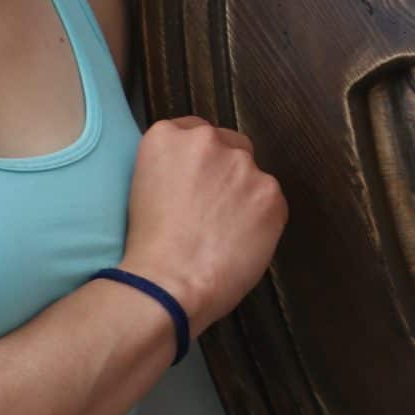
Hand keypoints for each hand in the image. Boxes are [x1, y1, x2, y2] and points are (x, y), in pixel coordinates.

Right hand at [117, 116, 287, 329]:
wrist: (167, 283)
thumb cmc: (147, 248)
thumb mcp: (143, 189)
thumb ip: (173, 169)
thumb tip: (196, 177)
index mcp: (167, 137)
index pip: (193, 131)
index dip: (198, 159)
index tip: (196, 180)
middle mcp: (207, 140)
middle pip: (229, 145)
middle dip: (225, 170)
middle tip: (214, 208)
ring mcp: (243, 165)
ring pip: (252, 175)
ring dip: (244, 195)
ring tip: (226, 232)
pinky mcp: (271, 192)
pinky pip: (270, 202)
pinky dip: (262, 219)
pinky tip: (241, 243)